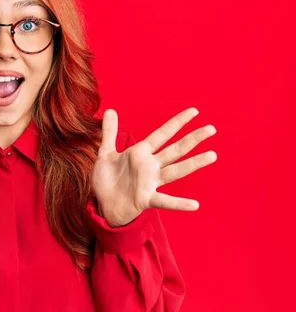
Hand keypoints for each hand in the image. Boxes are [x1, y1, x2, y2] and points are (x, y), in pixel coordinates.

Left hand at [91, 107, 216, 226]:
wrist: (103, 204)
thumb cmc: (107, 179)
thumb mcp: (106, 153)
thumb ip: (109, 132)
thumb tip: (110, 110)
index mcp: (140, 153)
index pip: (162, 134)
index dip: (177, 122)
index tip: (194, 111)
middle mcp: (149, 166)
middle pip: (175, 150)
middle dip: (192, 139)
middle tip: (211, 129)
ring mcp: (150, 183)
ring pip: (175, 171)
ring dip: (193, 164)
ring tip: (212, 156)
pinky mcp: (146, 199)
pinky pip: (164, 201)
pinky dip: (178, 203)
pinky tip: (194, 205)